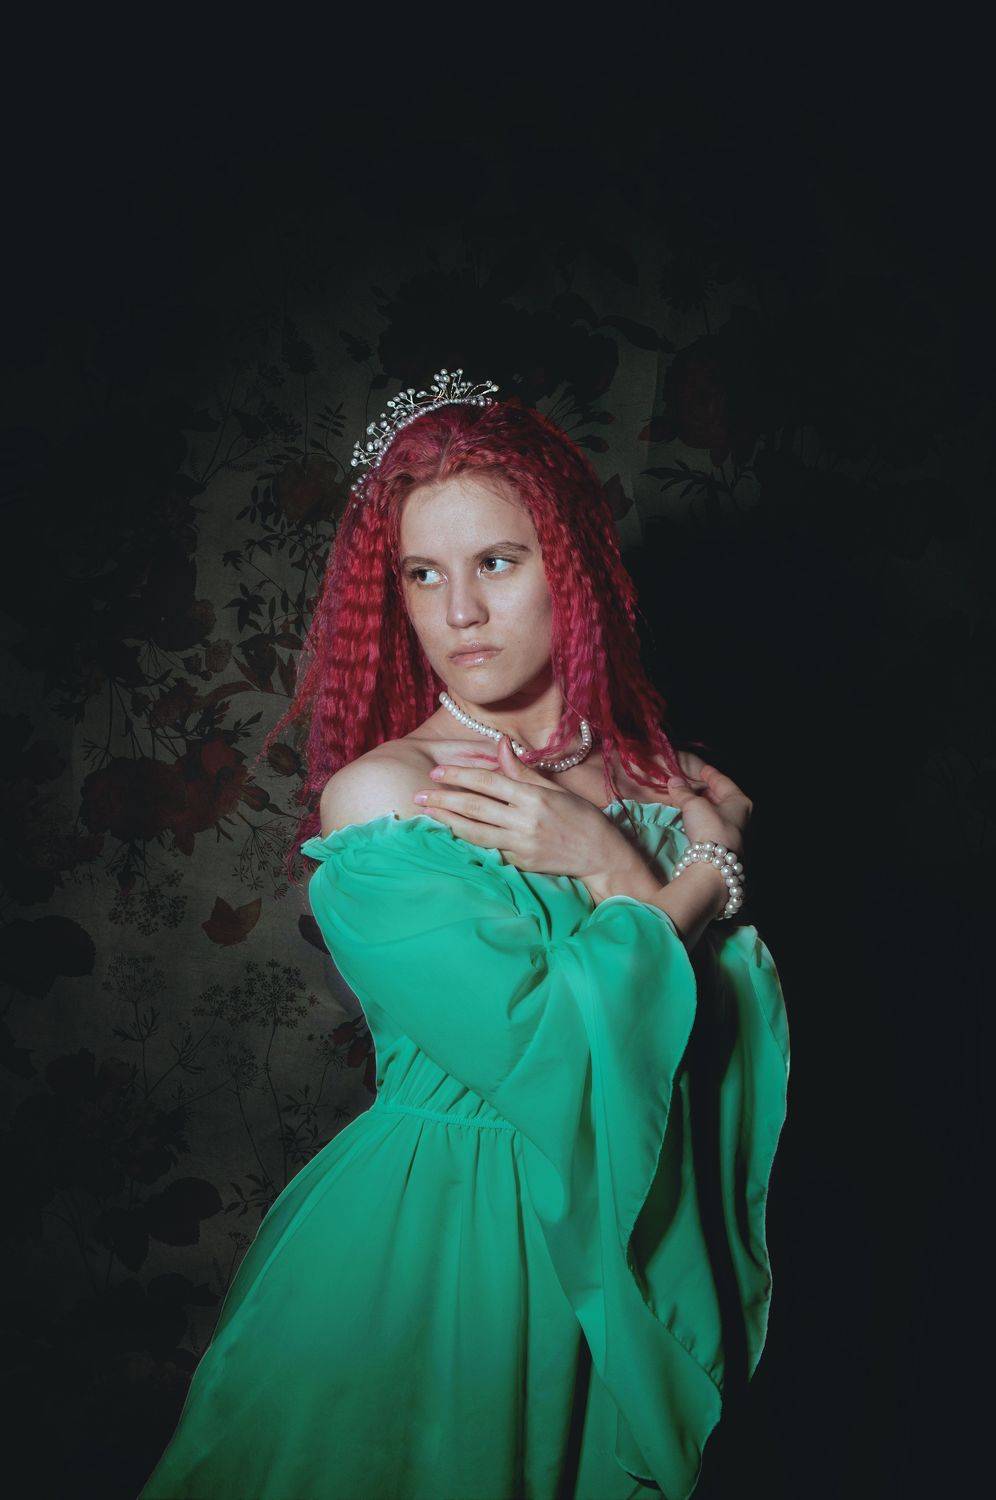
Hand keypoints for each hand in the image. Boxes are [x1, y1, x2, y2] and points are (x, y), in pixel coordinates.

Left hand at [411, 733, 640, 880]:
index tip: (437, 773)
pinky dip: (466, 840)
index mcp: (533, 797)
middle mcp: (525, 821)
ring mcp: (521, 845)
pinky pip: (488, 849)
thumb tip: (500, 744)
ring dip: (447, 822)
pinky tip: (449, 833)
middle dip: (444, 799)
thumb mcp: (553, 789)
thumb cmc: (579, 816)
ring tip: (426, 813)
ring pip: (475, 832)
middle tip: (418, 793)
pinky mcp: (520, 863)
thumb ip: (522, 770)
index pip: (488, 782)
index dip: (460, 776)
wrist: (600, 855)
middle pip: (475, 807)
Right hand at [666, 750, 751, 857]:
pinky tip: (691, 817)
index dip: (709, 773)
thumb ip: (683, 792)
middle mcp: (740, 815)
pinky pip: (712, 824)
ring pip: (716, 811)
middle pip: (720, 796)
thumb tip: (673, 780)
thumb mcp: (694, 805)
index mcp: (739, 800)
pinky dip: (702, 818)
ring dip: (702, 805)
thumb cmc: (710, 828)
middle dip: (704, 790)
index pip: (722, 780)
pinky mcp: (724, 844)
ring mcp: (733, 830)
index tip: (700, 769)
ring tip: (687, 798)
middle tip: (689, 783)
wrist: (714, 865)